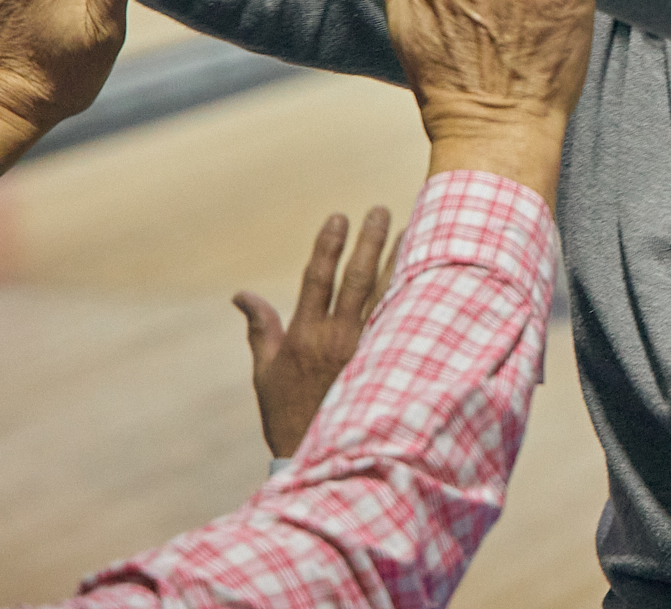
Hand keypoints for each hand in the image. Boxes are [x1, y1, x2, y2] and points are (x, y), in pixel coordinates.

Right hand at [233, 206, 392, 459]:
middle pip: (357, 279)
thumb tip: (242, 294)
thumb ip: (261, 329)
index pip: (317, 279)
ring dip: (399, 262)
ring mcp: (366, 353)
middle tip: (381, 211)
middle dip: (369, 241)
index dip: (327, 246)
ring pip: (387, 297)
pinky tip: (429, 278)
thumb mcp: (266, 374)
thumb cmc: (289, 417)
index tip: (339, 217)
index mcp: (304, 337)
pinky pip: (404, 324)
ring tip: (413, 231)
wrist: (321, 459)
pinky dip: (415, 298)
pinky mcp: (389, 367)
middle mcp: (337, 339)